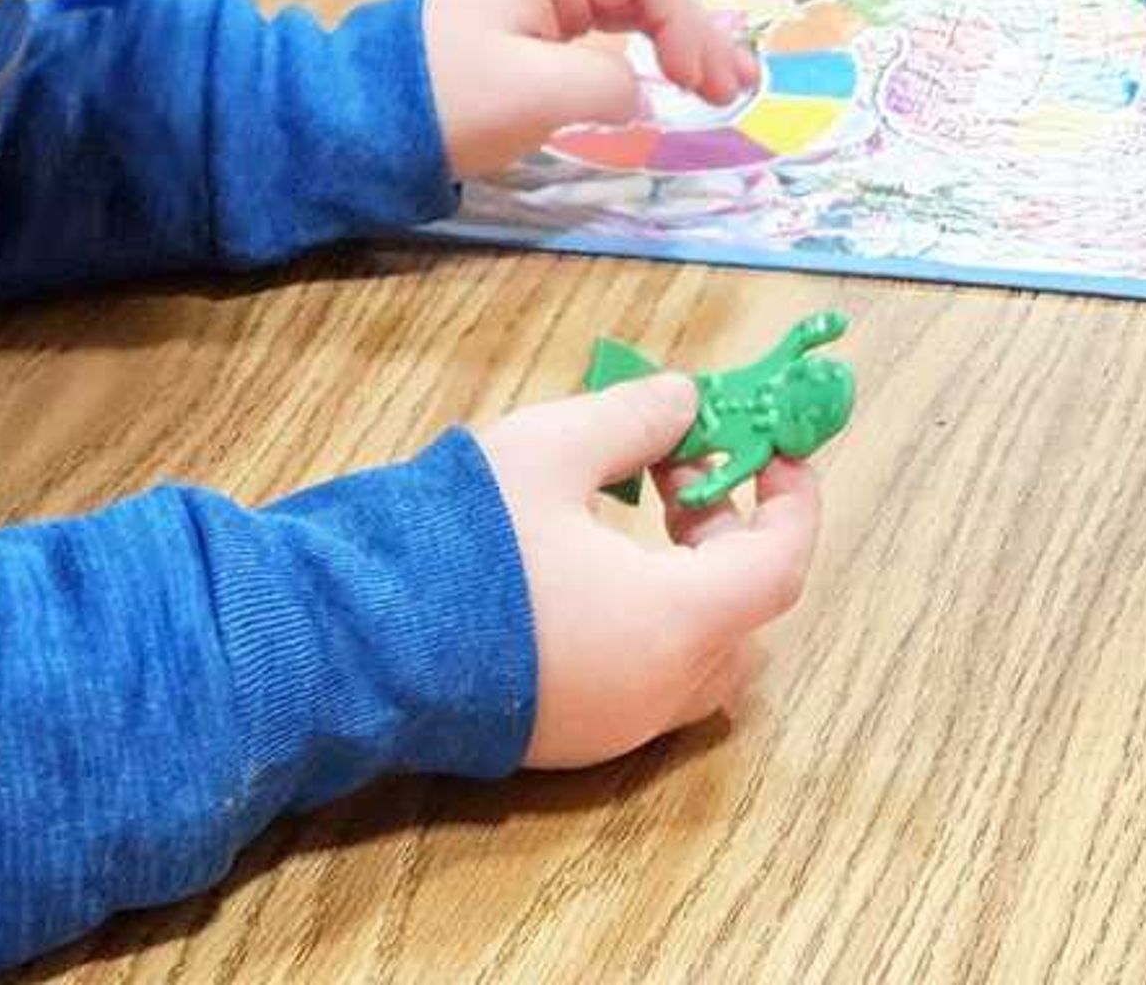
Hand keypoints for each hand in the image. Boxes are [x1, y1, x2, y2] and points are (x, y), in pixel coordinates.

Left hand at [424, 0, 757, 178]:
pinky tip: (661, 82)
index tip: (699, 81)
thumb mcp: (534, 94)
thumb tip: (638, 92)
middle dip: (692, 33)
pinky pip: (595, 31)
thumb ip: (606, 85)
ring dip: (671, 44)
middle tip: (735, 87)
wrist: (352, 123)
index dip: (685, 21)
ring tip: (718, 86)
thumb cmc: (445, 101)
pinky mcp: (517, 32)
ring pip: (622, 8)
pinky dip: (635, 55)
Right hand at [472, 379, 822, 770]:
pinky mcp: (564, 742)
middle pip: (746, 617)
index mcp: (676, 621)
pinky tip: (579, 574)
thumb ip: (636, 420)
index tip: (772, 449)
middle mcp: (658, 690)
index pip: (783, 566)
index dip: (793, 501)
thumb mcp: (553, 448)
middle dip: (732, 540)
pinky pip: (641, 686)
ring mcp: (611, 728)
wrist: (352, 645)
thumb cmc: (465, 543)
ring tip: (628, 523)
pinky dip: (645, 628)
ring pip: (696, 660)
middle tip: (679, 480)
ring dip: (689, 587)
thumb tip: (686, 402)